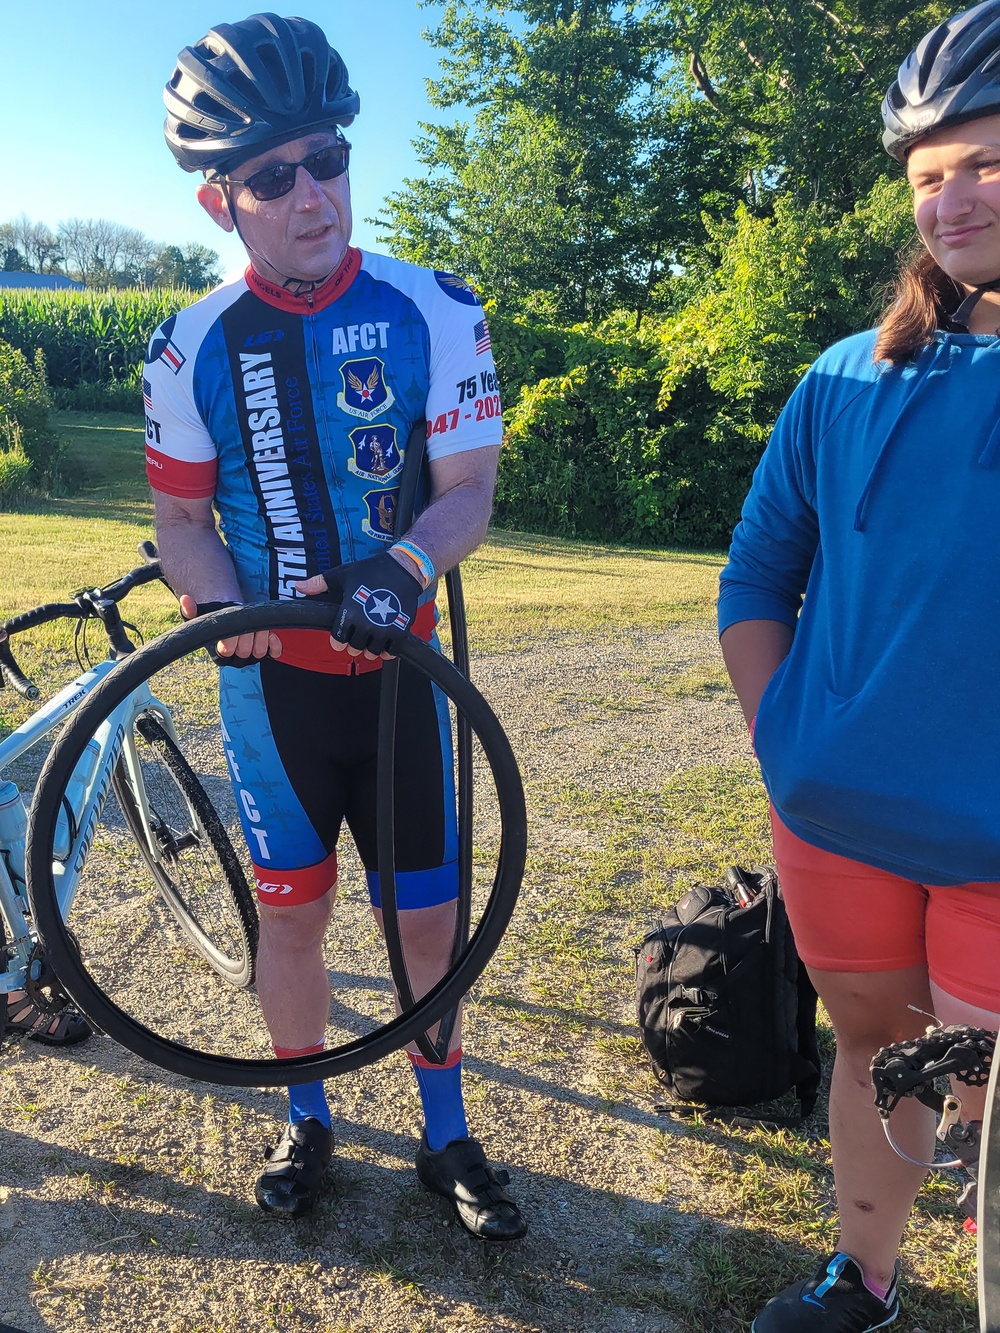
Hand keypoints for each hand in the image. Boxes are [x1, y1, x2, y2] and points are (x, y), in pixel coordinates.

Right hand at [179, 595, 281, 666]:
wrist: (231, 615)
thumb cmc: (215, 616)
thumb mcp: (200, 613)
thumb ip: (190, 609)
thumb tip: (185, 600)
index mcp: (219, 653)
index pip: (226, 652)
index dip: (230, 638)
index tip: (231, 624)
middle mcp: (236, 658)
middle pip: (245, 652)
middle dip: (246, 633)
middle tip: (245, 619)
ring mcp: (252, 655)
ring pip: (259, 651)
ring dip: (259, 635)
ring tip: (255, 622)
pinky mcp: (266, 651)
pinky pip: (273, 653)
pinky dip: (274, 644)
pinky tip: (270, 633)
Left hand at [295, 552, 420, 658]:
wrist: (402, 569)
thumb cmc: (370, 571)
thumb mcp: (342, 575)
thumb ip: (319, 584)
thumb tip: (297, 586)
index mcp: (350, 611)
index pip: (338, 640)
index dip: (338, 640)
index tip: (342, 636)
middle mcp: (366, 623)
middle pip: (355, 649)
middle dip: (355, 644)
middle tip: (358, 636)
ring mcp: (384, 629)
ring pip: (372, 653)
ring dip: (370, 649)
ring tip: (372, 639)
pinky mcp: (400, 631)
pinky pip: (391, 652)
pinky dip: (387, 651)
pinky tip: (386, 643)